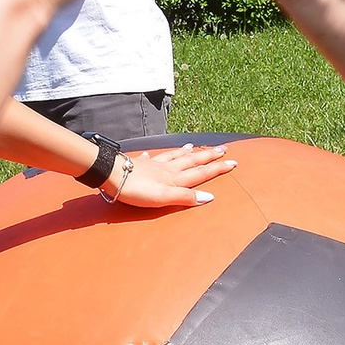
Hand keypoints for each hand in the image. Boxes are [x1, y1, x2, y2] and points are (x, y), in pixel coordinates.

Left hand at [107, 144, 236, 209]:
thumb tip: (209, 197)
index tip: (233, 162)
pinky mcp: (138, 164)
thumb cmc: (136, 190)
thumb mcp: (163, 198)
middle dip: (208, 156)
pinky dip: (155, 156)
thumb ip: (185, 197)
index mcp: (174, 178)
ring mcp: (153, 165)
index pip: (201, 172)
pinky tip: (152, 154)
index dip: (217, 168)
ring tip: (194, 146)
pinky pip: (151, 158)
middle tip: (223, 149)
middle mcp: (167, 169)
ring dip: (186, 152)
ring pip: (174, 157)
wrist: (111, 175)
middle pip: (191, 161)